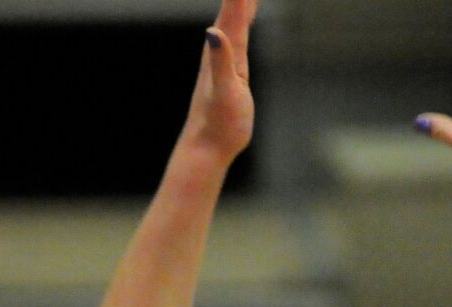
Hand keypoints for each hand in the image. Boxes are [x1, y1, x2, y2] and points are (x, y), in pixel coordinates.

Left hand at [182, 0, 255, 160]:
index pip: (233, 12)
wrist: (207, 146)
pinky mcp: (230, 72)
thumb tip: (213, 32)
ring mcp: (224, 60)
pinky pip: (238, 37)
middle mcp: (220, 50)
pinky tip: (243, 19)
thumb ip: (220, 61)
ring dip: (241, 2)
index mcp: (222, 51)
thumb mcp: (223, 92)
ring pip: (233, 20)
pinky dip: (242, 21)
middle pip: (232, 10)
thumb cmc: (218, 124)